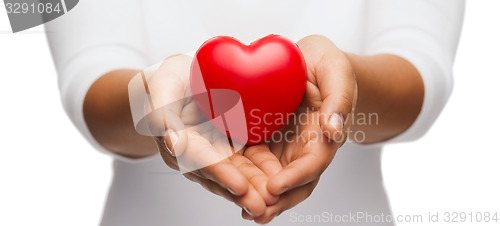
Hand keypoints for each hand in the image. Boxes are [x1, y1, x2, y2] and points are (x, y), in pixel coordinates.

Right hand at [143, 55, 277, 216]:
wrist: (185, 77)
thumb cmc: (171, 80)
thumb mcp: (162, 87)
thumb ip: (161, 112)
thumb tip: (173, 140)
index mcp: (180, 142)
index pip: (200, 160)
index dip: (220, 173)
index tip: (239, 186)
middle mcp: (200, 153)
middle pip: (222, 175)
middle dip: (242, 191)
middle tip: (263, 205)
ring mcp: (218, 151)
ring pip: (238, 172)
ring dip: (256, 188)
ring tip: (274, 201)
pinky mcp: (234, 146)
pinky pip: (250, 160)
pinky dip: (264, 171)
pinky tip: (281, 180)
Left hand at [242, 35, 357, 222]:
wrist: (307, 60)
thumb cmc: (326, 63)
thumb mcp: (336, 71)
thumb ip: (339, 99)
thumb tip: (334, 131)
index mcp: (324, 135)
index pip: (313, 164)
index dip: (295, 178)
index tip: (275, 187)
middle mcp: (305, 147)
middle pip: (295, 183)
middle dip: (278, 201)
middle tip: (256, 213)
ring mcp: (285, 147)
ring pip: (275, 179)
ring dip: (261, 197)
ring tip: (245, 211)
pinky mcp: (266, 141)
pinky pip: (257, 164)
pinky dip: (247, 178)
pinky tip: (232, 187)